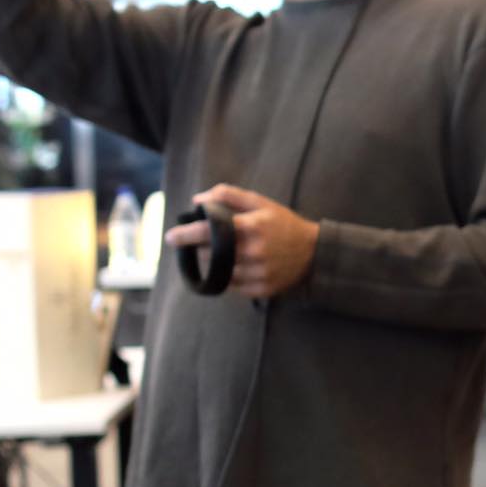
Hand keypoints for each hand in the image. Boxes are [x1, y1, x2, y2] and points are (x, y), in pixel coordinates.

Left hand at [164, 183, 320, 300]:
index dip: (185, 234)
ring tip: (222, 256)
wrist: (315, 253)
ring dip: (213, 264)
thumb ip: (229, 196)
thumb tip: (198, 200)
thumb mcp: (261, 203)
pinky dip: (228, 277)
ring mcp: (257, 273)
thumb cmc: (283, 224)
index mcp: (251, 227)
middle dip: (201, 248)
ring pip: (218, 272)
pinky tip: (236, 268)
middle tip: (202, 244)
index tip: (171, 236)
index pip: (207, 232)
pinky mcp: (260, 289)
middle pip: (210, 254)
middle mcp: (253, 252)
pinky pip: (231, 286)